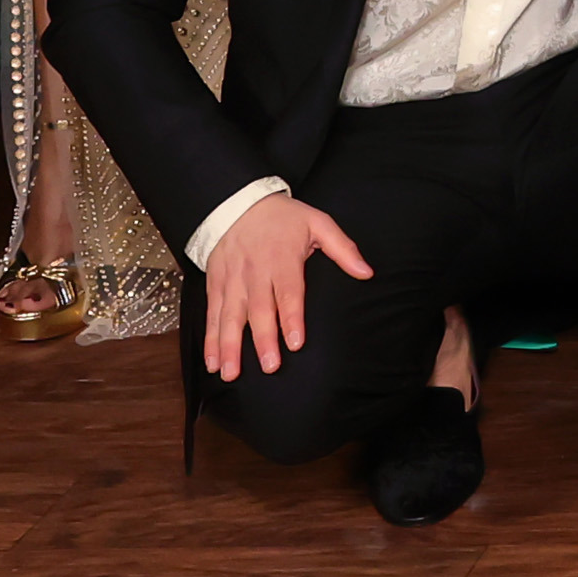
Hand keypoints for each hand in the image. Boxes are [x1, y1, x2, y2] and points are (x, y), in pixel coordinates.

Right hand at [200, 191, 372, 381]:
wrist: (239, 203)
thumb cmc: (284, 217)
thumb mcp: (318, 222)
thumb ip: (343, 249)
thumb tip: (367, 272)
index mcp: (282, 259)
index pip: (289, 292)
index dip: (292, 318)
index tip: (297, 342)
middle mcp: (254, 272)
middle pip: (259, 309)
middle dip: (262, 340)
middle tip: (270, 366)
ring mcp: (232, 280)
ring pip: (230, 316)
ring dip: (229, 346)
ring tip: (231, 373)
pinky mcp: (216, 285)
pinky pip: (212, 315)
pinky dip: (210, 339)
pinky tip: (212, 362)